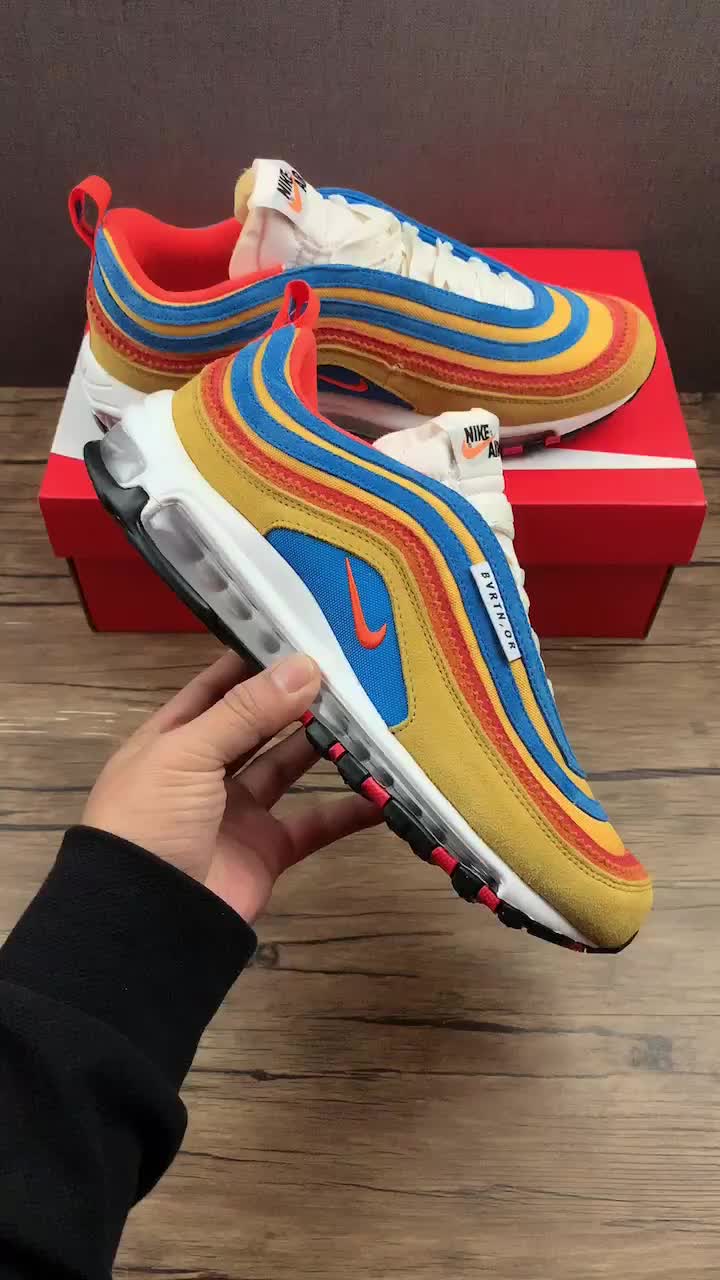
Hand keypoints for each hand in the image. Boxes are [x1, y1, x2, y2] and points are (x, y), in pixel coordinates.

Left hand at [83, 650, 381, 922]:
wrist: (145, 918)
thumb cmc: (149, 820)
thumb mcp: (188, 753)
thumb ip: (246, 711)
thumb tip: (305, 666)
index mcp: (173, 738)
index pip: (217, 687)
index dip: (254, 661)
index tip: (302, 633)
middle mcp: (206, 769)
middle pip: (258, 723)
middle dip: (297, 698)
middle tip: (348, 670)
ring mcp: (238, 811)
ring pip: (289, 767)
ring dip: (324, 745)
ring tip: (368, 715)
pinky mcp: (267, 850)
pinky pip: (315, 824)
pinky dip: (349, 811)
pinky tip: (383, 791)